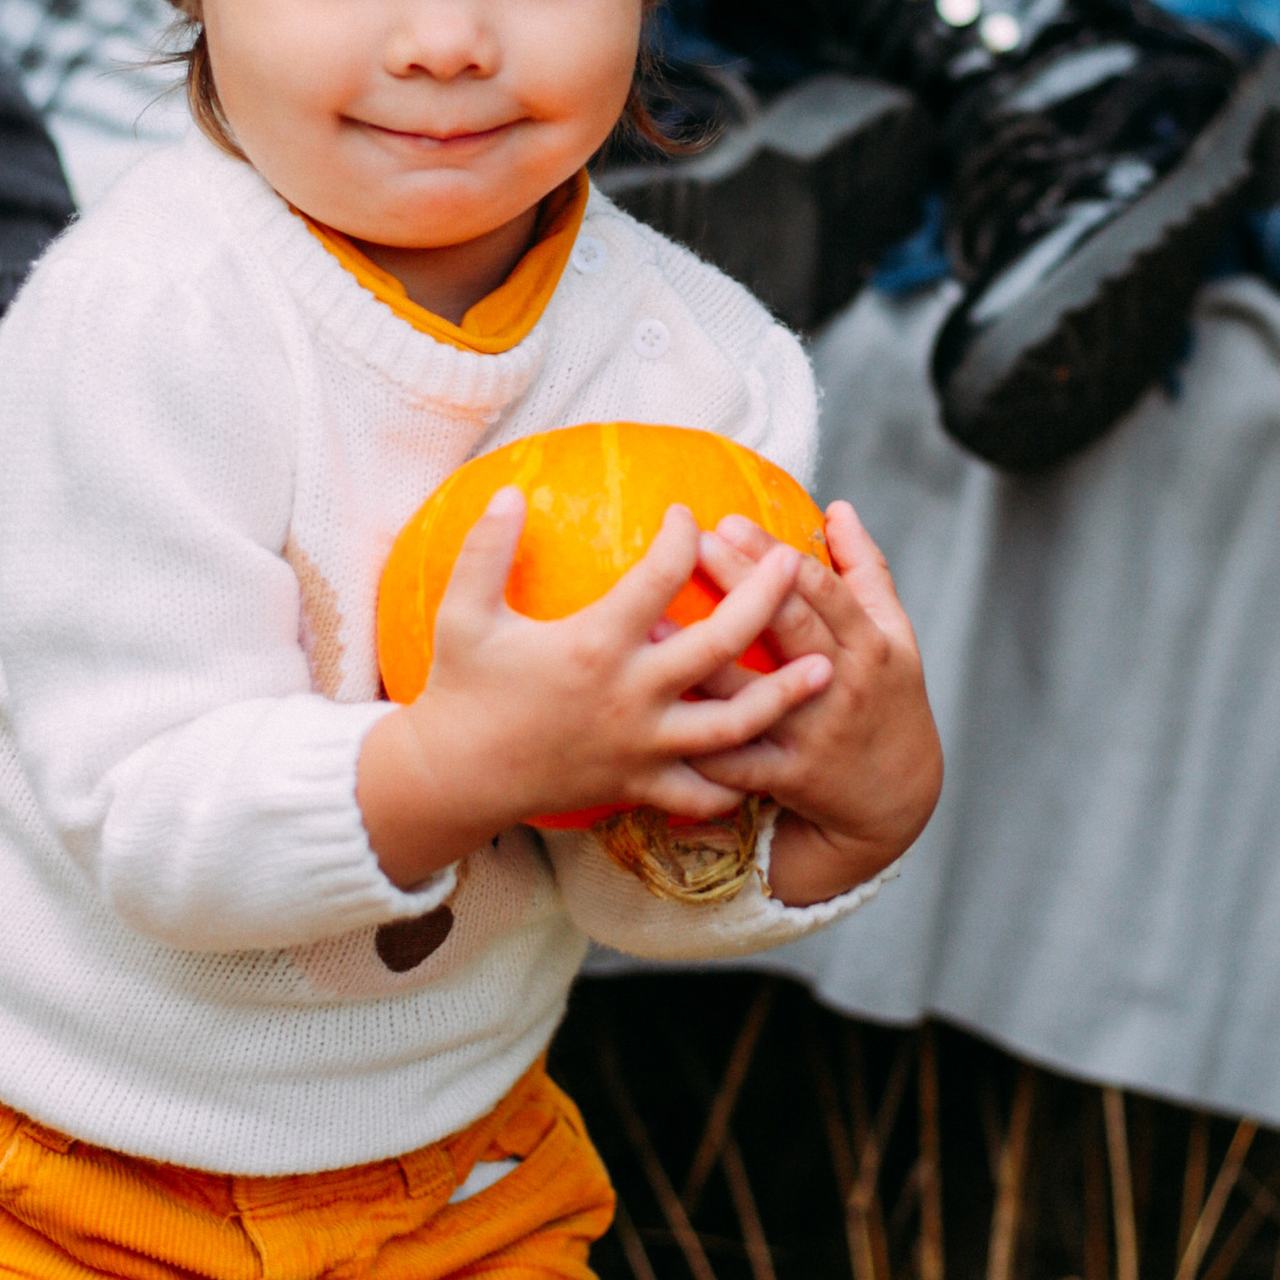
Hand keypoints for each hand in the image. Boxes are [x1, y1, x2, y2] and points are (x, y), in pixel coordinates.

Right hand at [355, 491, 829, 888]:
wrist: (455, 777)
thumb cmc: (461, 689)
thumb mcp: (462, 613)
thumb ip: (486, 549)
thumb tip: (511, 490)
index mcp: (594, 644)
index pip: (659, 577)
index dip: (681, 537)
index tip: (688, 515)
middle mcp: (630, 695)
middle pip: (720, 644)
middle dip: (765, 599)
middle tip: (796, 565)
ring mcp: (642, 745)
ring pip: (732, 725)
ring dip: (782, 696)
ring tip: (824, 668)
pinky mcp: (640, 783)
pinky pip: (703, 788)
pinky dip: (739, 777)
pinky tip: (768, 756)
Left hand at [690, 500, 941, 906]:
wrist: (897, 794)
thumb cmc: (888, 697)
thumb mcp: (895, 633)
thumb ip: (864, 570)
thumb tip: (837, 509)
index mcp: (867, 643)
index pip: (819, 589)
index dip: (774, 555)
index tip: (728, 522)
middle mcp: (840, 683)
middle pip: (787, 626)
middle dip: (740, 582)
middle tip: (692, 545)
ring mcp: (812, 731)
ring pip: (752, 691)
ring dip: (701, 658)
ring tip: (649, 623)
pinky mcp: (787, 776)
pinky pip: (735, 759)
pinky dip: (698, 739)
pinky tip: (657, 712)